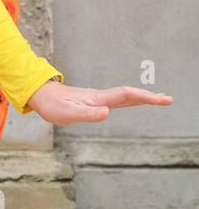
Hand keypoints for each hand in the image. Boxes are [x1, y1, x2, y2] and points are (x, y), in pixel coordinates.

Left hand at [27, 80, 172, 124]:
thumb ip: (87, 114)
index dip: (143, 97)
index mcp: (97, 99)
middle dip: (149, 97)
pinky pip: (117, 99)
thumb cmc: (52, 106)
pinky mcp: (93, 101)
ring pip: (124, 96)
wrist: (40, 95)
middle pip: (128, 94)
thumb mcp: (67, 113)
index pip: (125, 96)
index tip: (161, 99)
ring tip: (159, 99)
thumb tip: (107, 112)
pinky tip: (134, 100)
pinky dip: (131, 99)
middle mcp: (99, 96)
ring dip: (142, 97)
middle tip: (168, 99)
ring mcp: (97, 98)